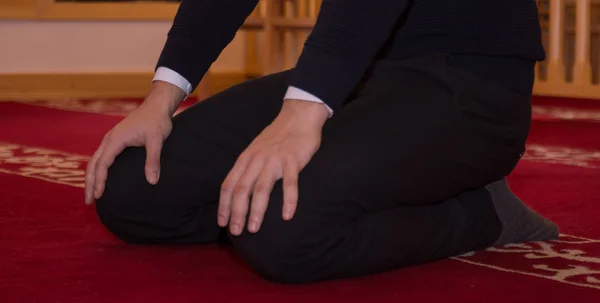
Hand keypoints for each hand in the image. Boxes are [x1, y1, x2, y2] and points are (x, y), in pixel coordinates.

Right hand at [85, 81, 184, 204]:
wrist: (157, 105)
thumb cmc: (157, 121)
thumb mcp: (157, 140)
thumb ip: (153, 160)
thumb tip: (152, 181)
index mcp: (116, 140)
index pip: (102, 164)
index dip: (99, 181)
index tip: (99, 196)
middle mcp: (109, 139)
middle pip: (94, 164)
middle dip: (90, 183)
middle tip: (89, 202)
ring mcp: (112, 138)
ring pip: (96, 160)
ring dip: (92, 177)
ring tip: (92, 193)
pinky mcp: (116, 139)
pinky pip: (102, 156)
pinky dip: (98, 169)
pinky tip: (102, 178)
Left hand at [218, 99, 328, 235]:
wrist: (298, 116)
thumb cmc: (277, 137)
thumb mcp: (256, 150)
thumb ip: (248, 168)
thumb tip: (239, 192)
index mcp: (245, 159)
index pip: (229, 185)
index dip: (224, 205)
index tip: (222, 223)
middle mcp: (256, 160)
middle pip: (242, 189)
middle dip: (237, 212)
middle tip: (236, 232)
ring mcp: (274, 161)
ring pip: (261, 189)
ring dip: (256, 210)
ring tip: (253, 228)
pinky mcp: (293, 161)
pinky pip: (290, 184)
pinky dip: (289, 201)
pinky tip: (287, 216)